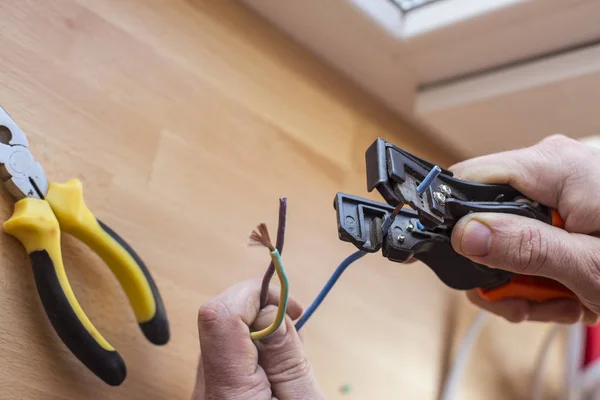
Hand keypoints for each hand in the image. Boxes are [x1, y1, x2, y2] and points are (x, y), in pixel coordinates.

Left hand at [191, 279, 324, 399]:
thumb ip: (287, 357)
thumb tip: (271, 310)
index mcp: (229, 391)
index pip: (220, 316)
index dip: (253, 295)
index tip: (289, 307)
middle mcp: (206, 388)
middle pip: (220, 321)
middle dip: (262, 314)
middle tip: (296, 339)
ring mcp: (205, 390)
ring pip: (223, 335)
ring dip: (259, 333)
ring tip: (289, 363)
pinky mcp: (211, 392)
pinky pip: (225, 355)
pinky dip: (253, 351)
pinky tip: (274, 372)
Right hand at [450, 135, 599, 324]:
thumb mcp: (590, 268)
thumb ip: (526, 248)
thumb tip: (466, 235)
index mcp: (554, 167)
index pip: (468, 177)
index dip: (453, 220)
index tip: (453, 259)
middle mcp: (552, 167)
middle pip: (485, 213)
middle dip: (498, 266)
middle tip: (522, 303)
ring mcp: (558, 186)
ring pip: (504, 232)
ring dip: (522, 278)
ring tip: (555, 303)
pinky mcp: (564, 204)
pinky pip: (528, 236)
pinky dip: (540, 271)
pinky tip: (564, 293)